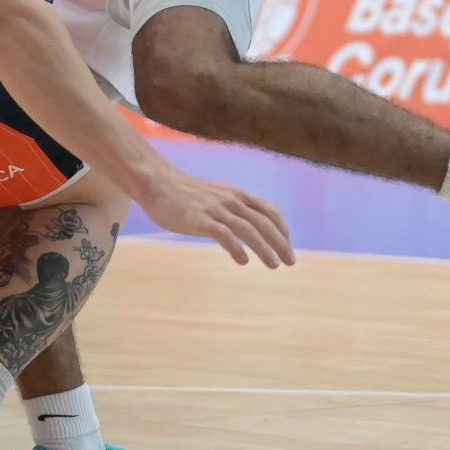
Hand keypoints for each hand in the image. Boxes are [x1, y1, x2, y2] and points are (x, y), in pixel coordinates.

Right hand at [136, 168, 295, 266]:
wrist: (159, 184)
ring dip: (264, 248)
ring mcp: (216, 209)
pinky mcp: (200, 219)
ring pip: (248, 229)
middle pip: (263, 222)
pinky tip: (243, 261)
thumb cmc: (188, 193)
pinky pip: (223, 234)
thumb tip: (252, 224)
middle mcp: (231, 200)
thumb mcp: (218, 195)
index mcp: (237, 194)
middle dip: (280, 243)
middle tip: (289, 262)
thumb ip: (235, 206)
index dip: (282, 229)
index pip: (269, 210)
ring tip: (274, 265)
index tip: (287, 245)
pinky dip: (236, 248)